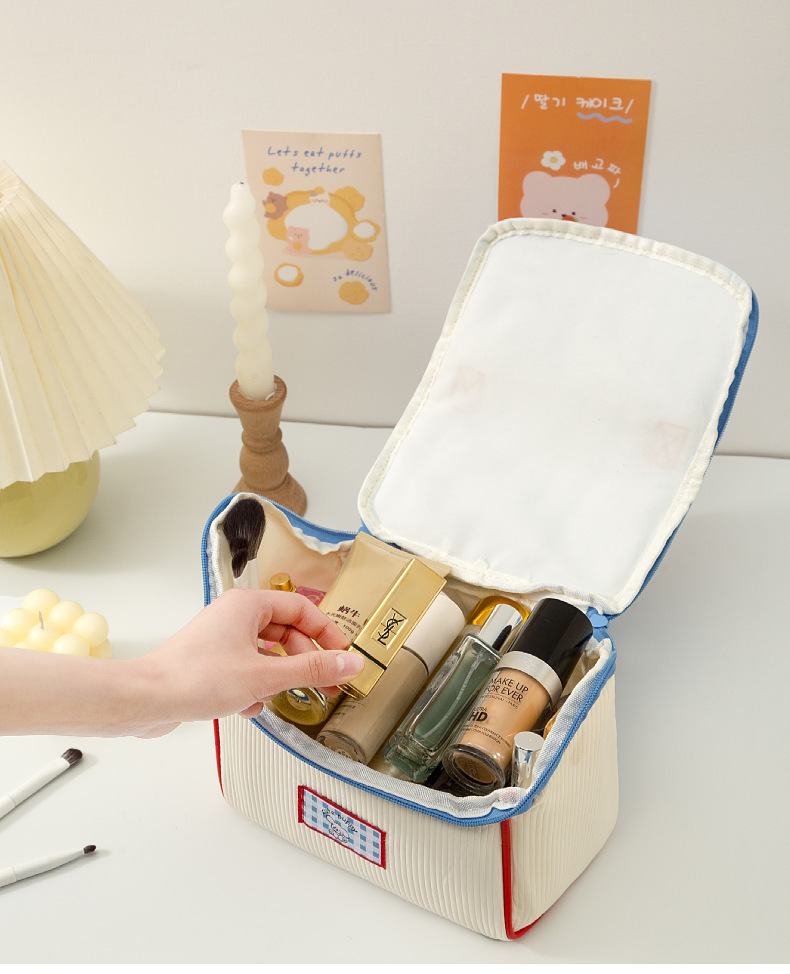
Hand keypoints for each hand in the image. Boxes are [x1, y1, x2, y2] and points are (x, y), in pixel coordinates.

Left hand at [137, 588, 363, 736]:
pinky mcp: (209, 662)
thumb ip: (312, 669)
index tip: (342, 658)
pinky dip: (253, 687)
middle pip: (286, 631)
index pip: (302, 609)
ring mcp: (220, 639)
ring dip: (278, 677)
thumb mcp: (265, 676)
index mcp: (248, 605)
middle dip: (305, 660)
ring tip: (283, 697)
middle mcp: (234, 616)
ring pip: (266, 653)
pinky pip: (245, 669)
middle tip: (325, 686)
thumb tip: (350, 663)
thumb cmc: (197, 679)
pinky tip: (249, 707)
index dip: (326, 634)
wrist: (146, 700)